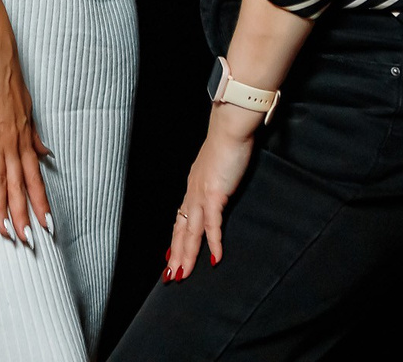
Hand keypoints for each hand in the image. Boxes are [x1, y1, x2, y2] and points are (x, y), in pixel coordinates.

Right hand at [0, 40, 52, 246]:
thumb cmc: (10, 82)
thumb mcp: (29, 111)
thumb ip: (35, 137)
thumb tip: (48, 154)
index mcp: (25, 140)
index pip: (34, 179)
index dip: (40, 202)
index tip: (47, 224)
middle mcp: (13, 145)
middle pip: (19, 186)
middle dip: (24, 215)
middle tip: (29, 241)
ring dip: (1, 208)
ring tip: (5, 232)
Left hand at [165, 104, 259, 279]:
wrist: (231, 127)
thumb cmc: (227, 143)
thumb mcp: (218, 167)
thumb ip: (216, 181)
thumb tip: (218, 191)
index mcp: (193, 185)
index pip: (181, 217)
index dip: (176, 238)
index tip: (171, 256)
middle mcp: (193, 191)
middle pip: (181, 228)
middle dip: (176, 253)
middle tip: (171, 275)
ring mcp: (202, 193)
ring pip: (190, 230)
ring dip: (187, 254)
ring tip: (183, 273)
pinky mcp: (215, 193)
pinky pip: (213, 223)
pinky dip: (213, 241)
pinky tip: (215, 258)